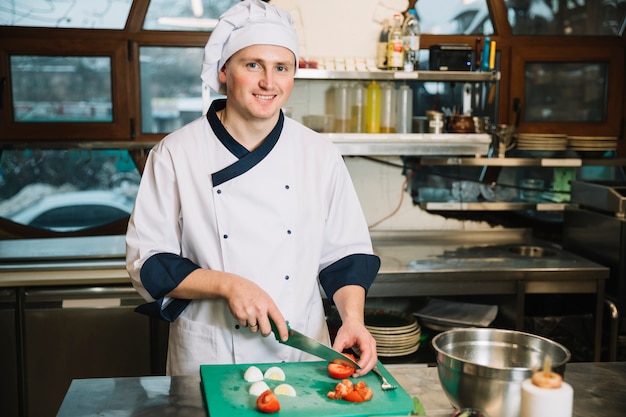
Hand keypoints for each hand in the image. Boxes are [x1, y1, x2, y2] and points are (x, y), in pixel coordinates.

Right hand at [167, 269, 288, 339]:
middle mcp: (260, 307)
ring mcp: (250, 312)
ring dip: (252, 324)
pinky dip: (243, 321)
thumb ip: (267, 307)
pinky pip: (245, 325)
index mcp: (267, 301)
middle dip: (264, 330)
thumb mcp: (259, 295)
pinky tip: (240, 311)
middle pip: (266, 330)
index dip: (283, 330)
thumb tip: (276, 323)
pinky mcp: (240, 315)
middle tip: (260, 325)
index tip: (286, 338)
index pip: (279, 319)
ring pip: (255, 329)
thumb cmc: (245, 289)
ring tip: (247, 312)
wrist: (229, 284)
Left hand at [332, 319, 377, 375]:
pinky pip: (371, 361)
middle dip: (365, 369)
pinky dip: (365, 367)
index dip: (363, 363)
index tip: (356, 369)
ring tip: (356, 373)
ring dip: (366, 369)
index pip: (367, 352)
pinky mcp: (370, 351)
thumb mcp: (340, 338)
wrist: (353, 323)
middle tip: (355, 374)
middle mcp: (371, 343)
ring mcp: (372, 347)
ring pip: (373, 362)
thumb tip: (334, 361)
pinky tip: (358, 369)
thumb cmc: (349, 328)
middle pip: (373, 359)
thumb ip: (337, 349)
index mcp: (365, 338)